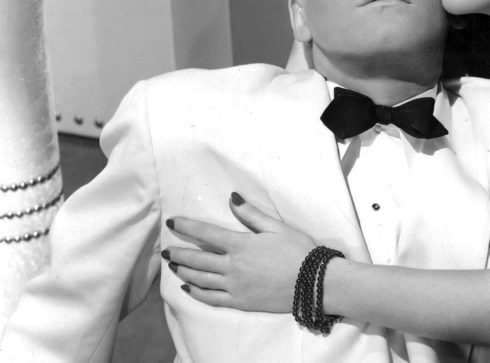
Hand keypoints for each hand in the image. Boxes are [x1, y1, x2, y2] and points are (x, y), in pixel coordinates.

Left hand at [164, 193, 318, 312]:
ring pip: (201, 278)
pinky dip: (197, 293)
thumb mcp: (276, 227)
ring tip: (174, 267)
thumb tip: (232, 198)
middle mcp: (233, 266)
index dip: (186, 227)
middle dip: (179, 253)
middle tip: (166, 251)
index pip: (206, 233)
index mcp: (241, 244)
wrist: (313, 281)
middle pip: (197, 258)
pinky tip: (188, 288)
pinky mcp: (240, 302)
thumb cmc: (298, 250)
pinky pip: (211, 298)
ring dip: (184, 271)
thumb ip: (251, 214)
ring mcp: (234, 286)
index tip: (172, 222)